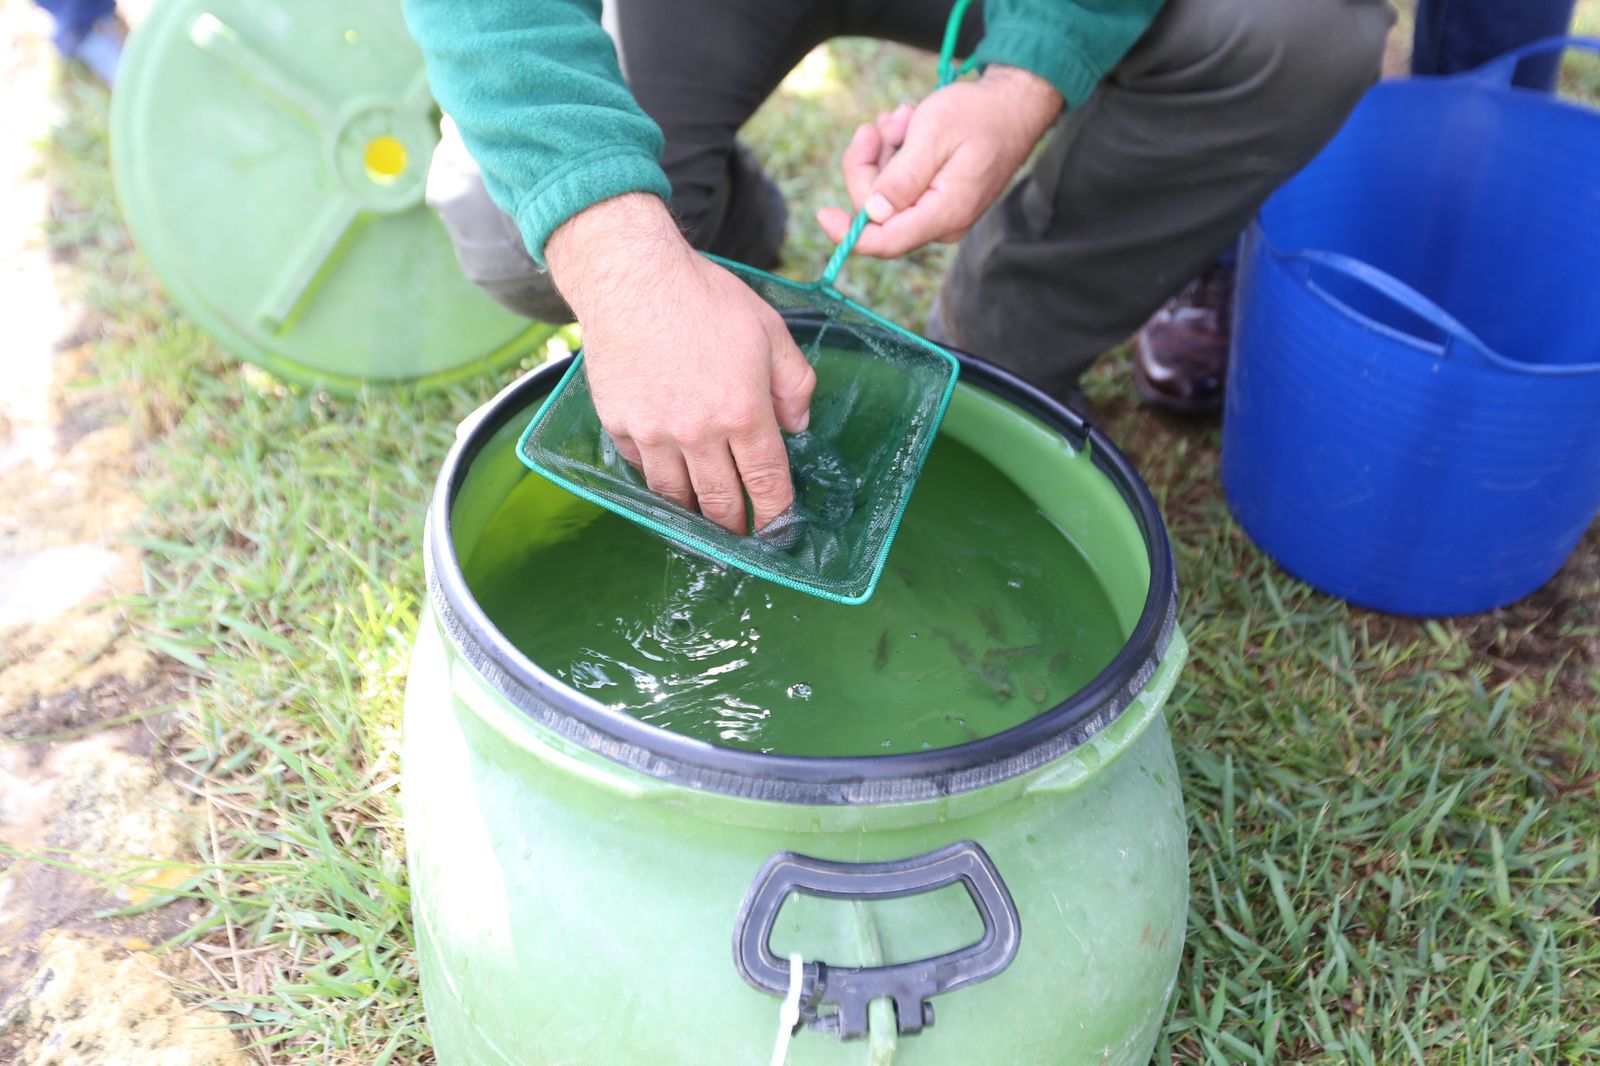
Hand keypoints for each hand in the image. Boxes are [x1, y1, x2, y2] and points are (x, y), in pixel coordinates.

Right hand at [546, 193, 815, 533]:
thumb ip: (794, 383)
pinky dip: (657, 478)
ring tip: (705, 519)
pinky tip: (668, 477)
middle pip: (721, 503)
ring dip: (695, 513)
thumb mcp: (770, 331)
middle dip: (736, 526)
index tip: (779, 531)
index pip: (766, 483)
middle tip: (742, 535)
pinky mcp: (621, 425)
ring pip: (677, 497)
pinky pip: (642, 469)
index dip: (776, 515)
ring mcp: (655, 434)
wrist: (632, 277)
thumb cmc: (705, 298)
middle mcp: (699, 434)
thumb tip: (798, 427)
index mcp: (744, 413)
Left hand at [816, 65, 1062, 257]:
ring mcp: (939, 211)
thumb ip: (901, 178)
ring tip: (905, 119)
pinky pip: (900, 183)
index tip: (822, 213)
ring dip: (884, 152)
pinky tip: (909, 126)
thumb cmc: (978, 114)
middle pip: (877, 212)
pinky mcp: (936, 196)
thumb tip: (871, 214)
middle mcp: (941, 222)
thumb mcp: (933, 135)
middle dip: (868, 166)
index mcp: (944, 212)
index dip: (849, 233)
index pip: (886, 242)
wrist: (1014, 104)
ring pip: (885, 193)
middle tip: (875, 127)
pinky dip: (896, 153)